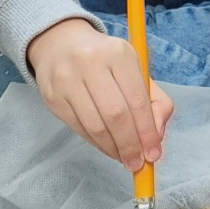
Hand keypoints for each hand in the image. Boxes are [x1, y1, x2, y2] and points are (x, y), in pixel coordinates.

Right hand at [28, 19, 173, 170]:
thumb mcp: (135, 70)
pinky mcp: (52, 96)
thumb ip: (155, 102)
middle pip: (115, 115)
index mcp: (119, 53)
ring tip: (123, 158)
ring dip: (113, 149)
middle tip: (137, 162)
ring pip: (95, 126)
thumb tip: (156, 137)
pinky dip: (96, 144)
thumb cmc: (107, 62)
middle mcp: (90, 62)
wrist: (62, 45)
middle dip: (130, 145)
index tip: (153, 153)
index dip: (147, 132)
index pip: (137, 100)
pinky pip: (79, 128)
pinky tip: (107, 147)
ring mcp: (67, 79)